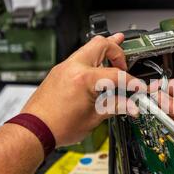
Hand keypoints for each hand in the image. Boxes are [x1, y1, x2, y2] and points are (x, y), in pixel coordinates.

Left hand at [22, 34, 137, 146]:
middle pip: (101, 44)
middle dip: (117, 51)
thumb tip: (131, 106)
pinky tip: (98, 66)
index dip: (131, 82)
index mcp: (84, 79)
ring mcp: (64, 67)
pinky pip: (79, 58)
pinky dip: (92, 59)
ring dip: (104, 50)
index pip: (116, 75)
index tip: (138, 87)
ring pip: (88, 47)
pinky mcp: (59, 72)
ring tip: (116, 46)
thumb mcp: (94, 117)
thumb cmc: (58, 126)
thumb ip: (116, 107)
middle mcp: (73, 67)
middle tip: (126, 63)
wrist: (35, 129)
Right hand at [155, 79, 173, 173]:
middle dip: (156, 104)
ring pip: (163, 120)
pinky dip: (162, 135)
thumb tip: (159, 98)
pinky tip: (162, 132)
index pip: (173, 86)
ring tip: (155, 119)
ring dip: (158, 120)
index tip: (148, 90)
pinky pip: (166, 137)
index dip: (160, 87)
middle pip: (164, 103)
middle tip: (147, 106)